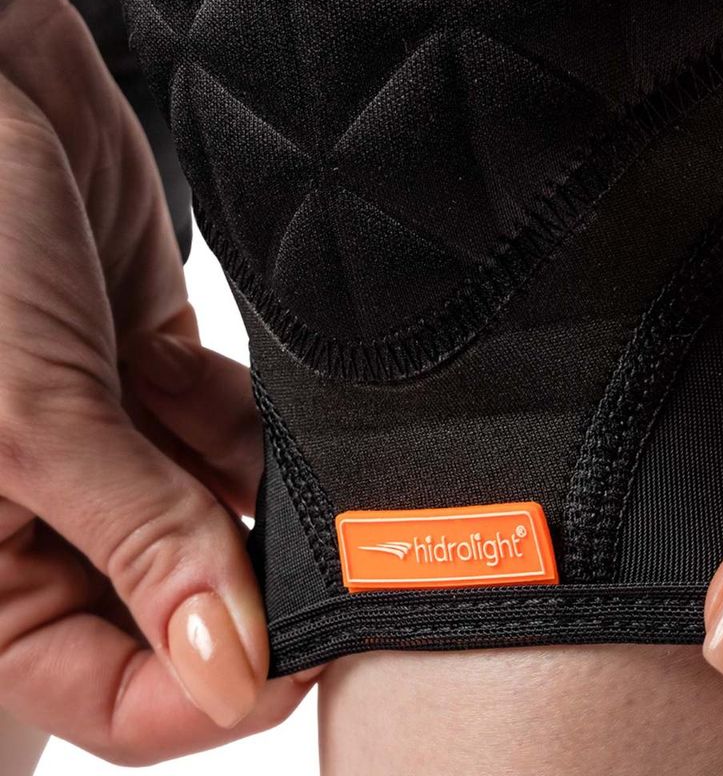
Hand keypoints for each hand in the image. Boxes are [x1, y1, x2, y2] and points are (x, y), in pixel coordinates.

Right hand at [0, 0, 315, 763]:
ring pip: (222, 528)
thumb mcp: (25, 417)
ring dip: (270, 511)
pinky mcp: (160, 387)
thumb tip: (226, 671)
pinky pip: (235, 447)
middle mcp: (50, 521)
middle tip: (332, 570)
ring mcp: (114, 453)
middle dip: (257, 593)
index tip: (297, 661)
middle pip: (183, 616)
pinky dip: (265, 443)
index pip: (113, 696)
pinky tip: (282, 434)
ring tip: (313, 493)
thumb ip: (137, 543)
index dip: (209, 695)